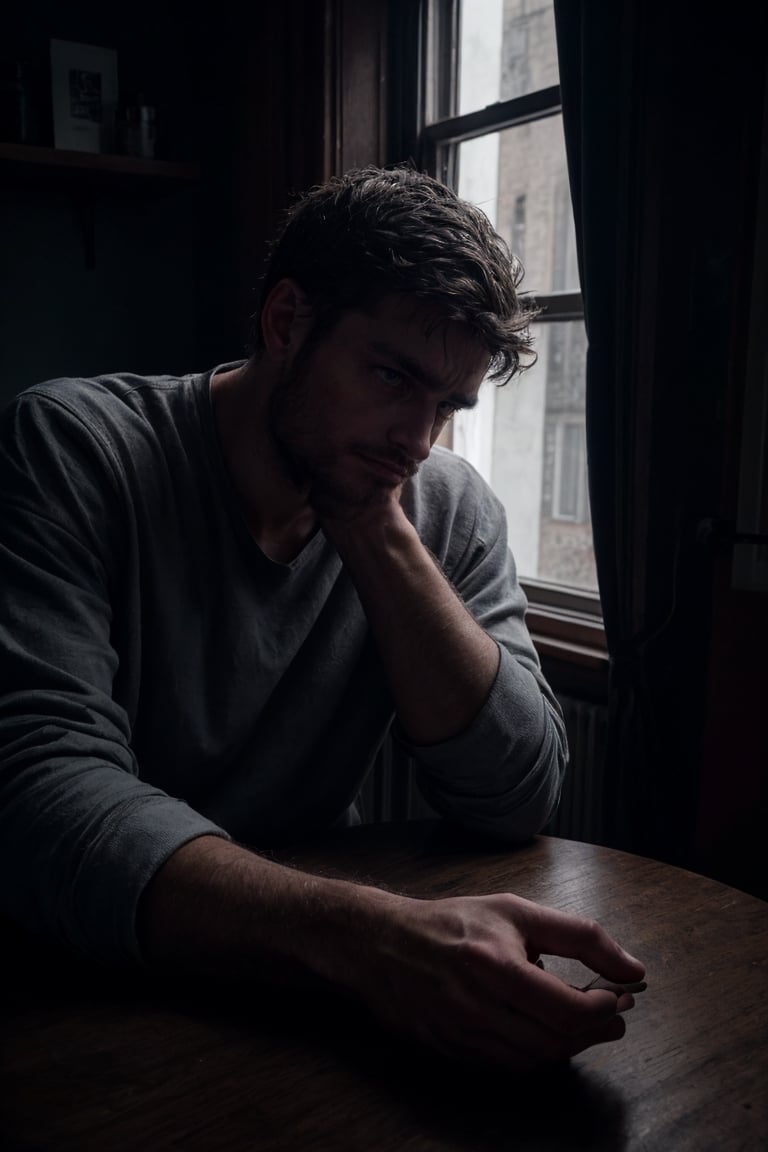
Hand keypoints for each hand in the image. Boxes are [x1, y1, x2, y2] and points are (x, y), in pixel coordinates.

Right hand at [354, 891, 645, 1066]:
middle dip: (595, 1030)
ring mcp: (463, 1036)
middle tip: (612, 1012)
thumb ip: (579, 935)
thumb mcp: (515, 910)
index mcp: (495, 964)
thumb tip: (634, 970)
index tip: (620, 995)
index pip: (568, 1009)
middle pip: (556, 1041)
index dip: (604, 1008)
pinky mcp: (452, 1054)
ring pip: (536, 1061)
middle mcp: (477, 1006)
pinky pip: (509, 1069)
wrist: (381, 945)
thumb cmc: (453, 922)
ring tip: (582, 1020)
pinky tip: (545, 1032)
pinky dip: (537, 1056)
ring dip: (569, 1045)